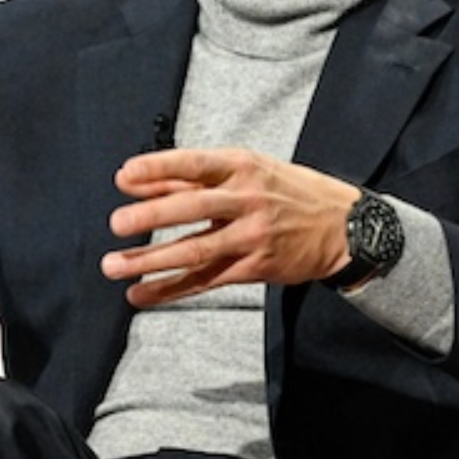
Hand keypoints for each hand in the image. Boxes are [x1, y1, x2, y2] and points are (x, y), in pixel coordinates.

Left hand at [100, 147, 360, 306]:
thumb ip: (193, 177)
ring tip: (114, 266)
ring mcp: (252, 237)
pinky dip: (170, 289)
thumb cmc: (287, 191)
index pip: (194, 164)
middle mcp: (248, 199)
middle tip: (116, 225)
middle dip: (151, 217)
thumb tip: (138, 181)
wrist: (344, 227)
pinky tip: (141, 294)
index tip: (124, 176)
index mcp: (243, 166)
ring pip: (196, 250)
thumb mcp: (249, 170)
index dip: (158, 169)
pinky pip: (205, 281)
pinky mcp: (254, 268)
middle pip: (193, 207)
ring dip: (151, 260)